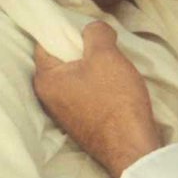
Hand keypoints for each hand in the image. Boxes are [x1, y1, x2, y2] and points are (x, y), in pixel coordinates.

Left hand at [33, 21, 161, 177]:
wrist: (132, 147)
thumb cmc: (115, 100)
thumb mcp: (106, 56)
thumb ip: (96, 33)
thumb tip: (94, 30)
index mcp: (46, 79)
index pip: (45, 42)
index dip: (65, 30)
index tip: (88, 31)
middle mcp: (48, 98)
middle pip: (61, 61)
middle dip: (83, 52)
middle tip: (106, 49)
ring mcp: (65, 114)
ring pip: (76, 79)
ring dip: (93, 71)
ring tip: (115, 69)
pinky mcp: (82, 125)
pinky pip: (86, 96)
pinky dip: (99, 89)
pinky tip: (117, 90)